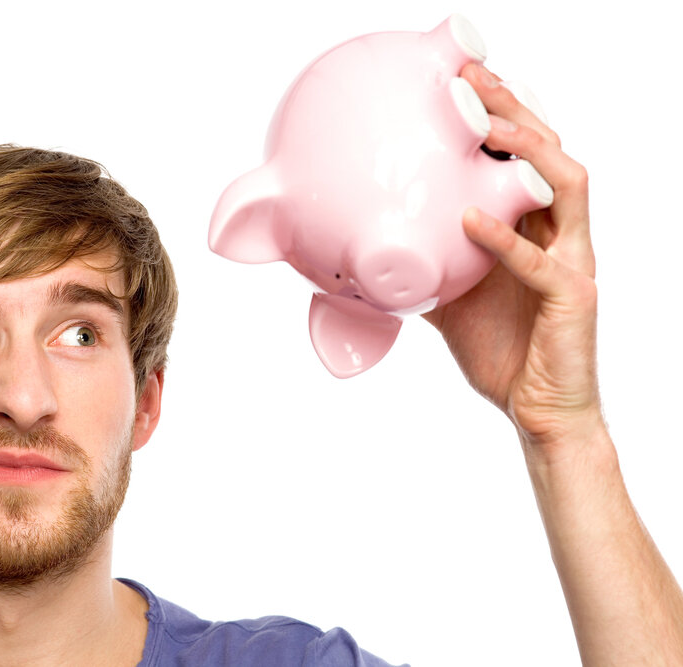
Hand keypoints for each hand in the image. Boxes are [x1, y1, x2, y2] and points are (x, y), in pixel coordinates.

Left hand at [423, 63, 601, 460]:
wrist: (534, 410)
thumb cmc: (499, 350)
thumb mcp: (449, 297)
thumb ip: (425, 264)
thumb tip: (369, 250)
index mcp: (533, 228)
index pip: (524, 158)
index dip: (501, 114)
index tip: (461, 79)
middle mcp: (561, 234)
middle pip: (549, 153)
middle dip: (515, 109)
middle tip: (475, 77)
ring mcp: (573, 262)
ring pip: (568, 186)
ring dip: (528, 151)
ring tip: (489, 127)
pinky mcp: (573, 297)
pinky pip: (541, 261)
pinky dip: (506, 238)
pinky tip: (471, 220)